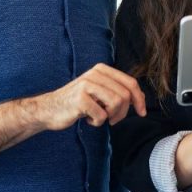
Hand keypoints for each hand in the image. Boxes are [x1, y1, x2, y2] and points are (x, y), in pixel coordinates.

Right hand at [31, 63, 146, 130]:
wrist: (49, 109)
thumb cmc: (78, 103)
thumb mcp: (99, 92)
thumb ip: (117, 91)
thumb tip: (141, 98)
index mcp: (102, 70)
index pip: (131, 83)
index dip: (140, 99)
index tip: (142, 112)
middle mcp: (95, 74)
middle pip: (126, 95)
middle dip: (123, 112)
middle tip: (112, 119)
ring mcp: (86, 85)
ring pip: (117, 103)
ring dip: (111, 116)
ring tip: (101, 118)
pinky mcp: (80, 98)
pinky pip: (102, 115)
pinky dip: (98, 122)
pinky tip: (88, 119)